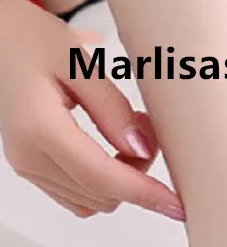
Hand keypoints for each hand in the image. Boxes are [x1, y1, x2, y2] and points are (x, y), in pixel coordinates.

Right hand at [0, 0, 183, 219]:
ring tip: (126, 132)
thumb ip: (112, 110)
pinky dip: (105, 183)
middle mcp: (29, 156)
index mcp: (39, 128)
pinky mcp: (33, 170)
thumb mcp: (78, 63)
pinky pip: (81, 197)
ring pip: (95, 201)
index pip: (102, 178)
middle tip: (145, 128)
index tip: (176, 205)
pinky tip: (111, 149)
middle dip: (137, 175)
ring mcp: (29, 167)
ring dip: (122, 179)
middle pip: (103, 194)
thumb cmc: (30, 41)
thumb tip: (142, 150)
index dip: (144, 194)